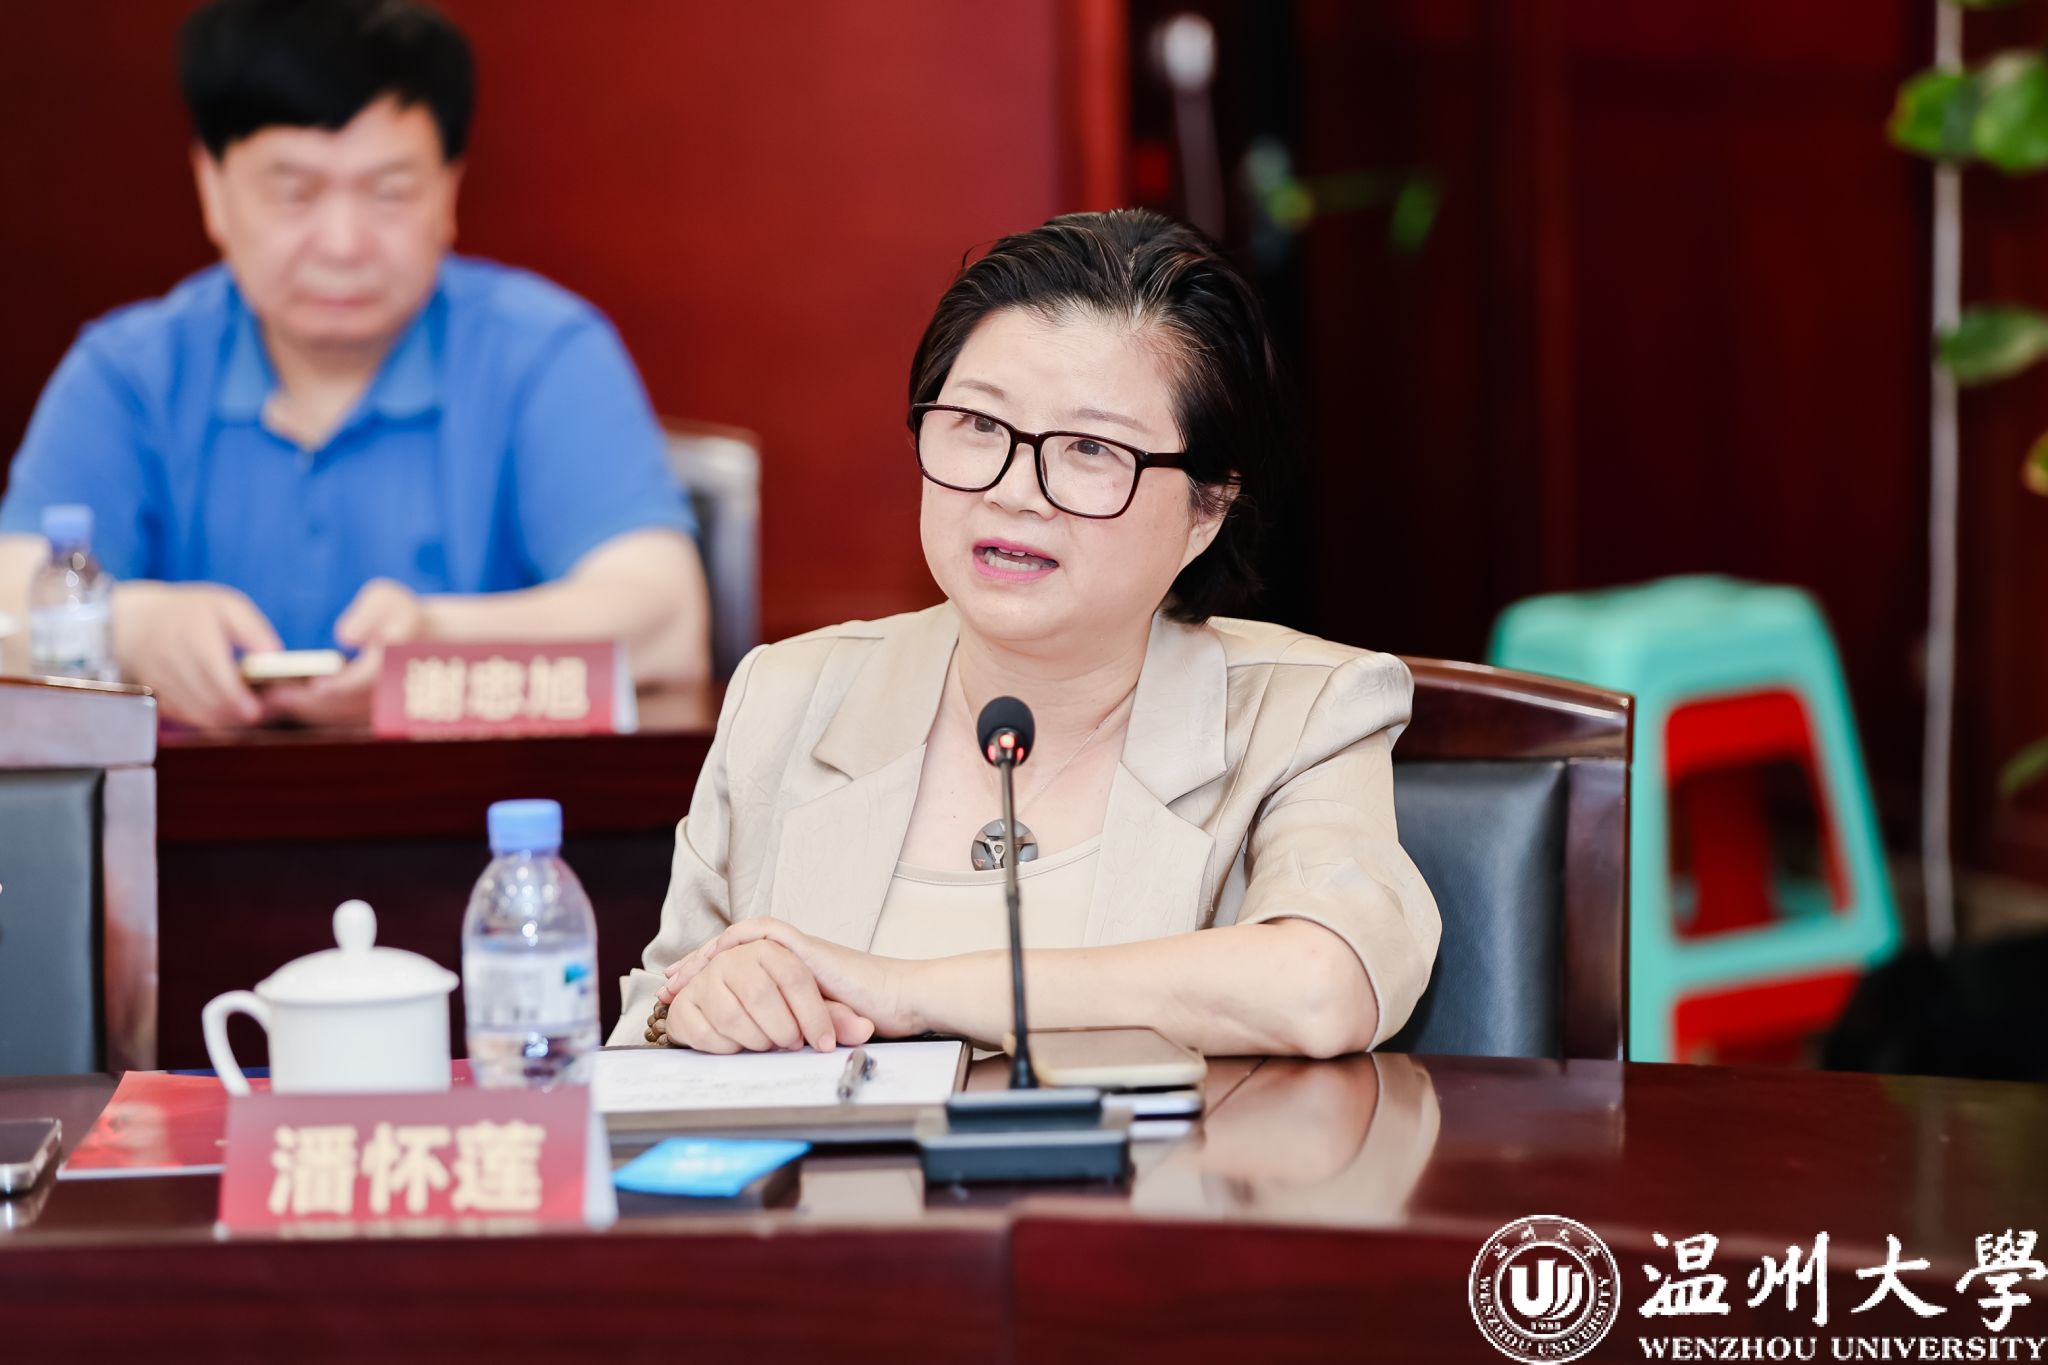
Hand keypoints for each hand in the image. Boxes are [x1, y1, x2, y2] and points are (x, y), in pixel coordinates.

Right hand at [112, 580, 279, 727]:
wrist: (133, 622)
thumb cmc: (189, 613)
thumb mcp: (226, 607)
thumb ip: (254, 631)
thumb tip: (274, 656)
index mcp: (195, 635)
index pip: (218, 677)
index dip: (238, 699)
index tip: (256, 710)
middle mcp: (172, 659)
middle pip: (209, 701)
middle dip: (236, 713)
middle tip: (257, 713)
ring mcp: (159, 680)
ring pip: (196, 713)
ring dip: (222, 719)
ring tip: (242, 713)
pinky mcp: (152, 695)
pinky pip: (182, 716)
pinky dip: (203, 720)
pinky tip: (220, 714)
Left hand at [260, 578, 426, 726]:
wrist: (421, 640)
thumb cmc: (398, 613)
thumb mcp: (386, 599)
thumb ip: (368, 614)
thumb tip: (345, 637)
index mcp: (395, 661)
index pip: (367, 678)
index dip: (342, 684)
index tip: (316, 685)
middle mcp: (387, 689)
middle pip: (346, 703)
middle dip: (311, 702)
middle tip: (274, 696)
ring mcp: (376, 707)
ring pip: (340, 715)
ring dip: (307, 710)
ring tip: (272, 700)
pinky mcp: (366, 714)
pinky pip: (338, 718)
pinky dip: (313, 712)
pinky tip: (286, 704)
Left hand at [657, 939, 875, 1053]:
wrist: (904, 1000)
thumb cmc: (873, 1017)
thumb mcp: (822, 1027)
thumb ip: (796, 1028)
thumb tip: (766, 1051)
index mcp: (794, 975)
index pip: (743, 970)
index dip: (711, 978)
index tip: (682, 994)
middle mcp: (793, 959)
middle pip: (735, 951)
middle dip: (698, 967)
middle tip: (669, 984)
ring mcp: (800, 950)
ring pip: (744, 939)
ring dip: (710, 955)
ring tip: (682, 975)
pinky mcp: (808, 949)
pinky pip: (766, 936)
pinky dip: (739, 944)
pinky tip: (719, 955)